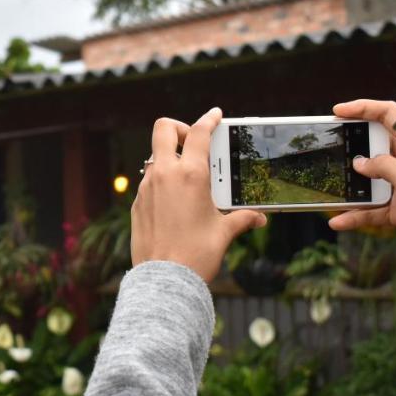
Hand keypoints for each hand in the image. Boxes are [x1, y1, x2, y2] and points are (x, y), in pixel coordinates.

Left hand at [131, 108, 266, 281]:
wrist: (164, 280)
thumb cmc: (197, 255)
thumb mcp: (224, 232)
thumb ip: (242, 218)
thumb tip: (258, 218)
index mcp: (190, 175)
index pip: (198, 133)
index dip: (208, 119)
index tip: (215, 115)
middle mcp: (164, 175)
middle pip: (164, 129)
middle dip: (179, 127)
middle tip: (193, 140)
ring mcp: (147, 188)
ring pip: (155, 157)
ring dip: (171, 158)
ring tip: (189, 178)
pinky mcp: (137, 203)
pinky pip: (149, 182)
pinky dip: (162, 182)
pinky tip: (176, 201)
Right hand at [328, 99, 395, 315]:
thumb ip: (382, 166)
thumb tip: (359, 163)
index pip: (390, 116)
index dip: (364, 108)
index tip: (339, 111)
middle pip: (375, 146)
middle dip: (351, 148)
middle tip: (329, 149)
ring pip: (370, 180)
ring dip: (350, 187)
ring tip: (330, 189)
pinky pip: (372, 209)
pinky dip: (356, 216)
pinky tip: (339, 221)